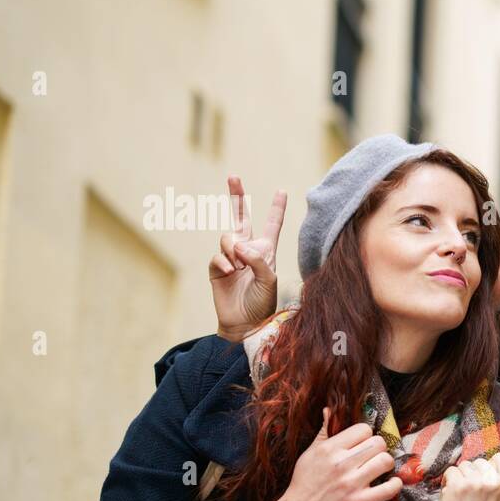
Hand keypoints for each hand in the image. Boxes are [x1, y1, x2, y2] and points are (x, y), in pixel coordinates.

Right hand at [210, 175, 285, 342]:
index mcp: (266, 251)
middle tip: (233, 176)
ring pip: (227, 237)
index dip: (277, 208)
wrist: (246, 324)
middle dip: (236, 196)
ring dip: (233, 250)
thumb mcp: (269, 280)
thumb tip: (238, 244)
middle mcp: (248, 250)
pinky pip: (218, 256)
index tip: (281, 191)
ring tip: (239, 268)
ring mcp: (231, 258)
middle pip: (241, 217)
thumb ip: (257, 259)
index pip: (272, 225)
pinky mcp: (217, 268)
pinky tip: (232, 274)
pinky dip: (224, 263)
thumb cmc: (263, 303)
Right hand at [250, 408, 402, 500]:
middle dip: (378, 449)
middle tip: (372, 458)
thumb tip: (329, 410)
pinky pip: (390, 488)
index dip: (366, 436)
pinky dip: (394, 485)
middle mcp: (341, 464)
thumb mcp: (309, 455)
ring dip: (386, 465)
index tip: (362, 445)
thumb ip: (323, 432)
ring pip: (386, 461)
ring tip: (379, 470)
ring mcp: (351, 484)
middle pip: (378, 442)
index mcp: (329, 449)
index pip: (364, 429)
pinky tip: (389, 484)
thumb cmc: (303, 484)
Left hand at [421, 454, 499, 500]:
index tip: (482, 478)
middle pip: (480, 461)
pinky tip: (451, 497)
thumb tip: (489, 462)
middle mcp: (496, 483)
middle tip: (470, 493)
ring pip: (464, 465)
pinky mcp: (458, 484)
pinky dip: (448, 482)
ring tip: (461, 497)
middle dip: (473, 473)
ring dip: (459, 478)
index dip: (489, 466)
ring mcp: (476, 482)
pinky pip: (451, 471)